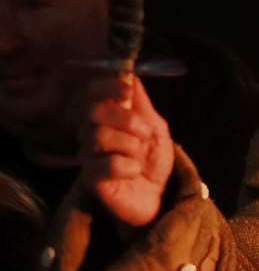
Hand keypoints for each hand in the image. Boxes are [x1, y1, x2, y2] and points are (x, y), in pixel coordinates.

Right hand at [81, 75, 173, 227]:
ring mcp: (88, 156)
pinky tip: (134, 173)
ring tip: (140, 156)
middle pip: (93, 111)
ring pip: (98, 136)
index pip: (91, 92)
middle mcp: (91, 133)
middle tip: (144, 133)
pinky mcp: (90, 179)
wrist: (159, 195)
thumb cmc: (153, 161)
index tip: (127, 91)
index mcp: (106, 117)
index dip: (106, 87)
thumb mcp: (156, 128)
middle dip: (125, 119)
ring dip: (130, 144)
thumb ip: (142, 104)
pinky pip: (106, 164)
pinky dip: (129, 167)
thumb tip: (132, 75)